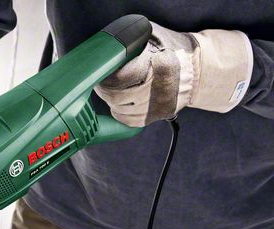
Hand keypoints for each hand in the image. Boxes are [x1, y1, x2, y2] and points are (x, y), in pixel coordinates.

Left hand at [96, 22, 251, 126]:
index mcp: (159, 66)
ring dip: (111, 101)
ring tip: (111, 91)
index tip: (101, 73)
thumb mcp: (153, 37)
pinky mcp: (159, 115)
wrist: (197, 68)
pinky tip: (120, 104)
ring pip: (121, 110)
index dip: (106, 77)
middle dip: (105, 90)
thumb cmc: (172, 49)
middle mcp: (160, 89)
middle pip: (117, 96)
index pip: (120, 78)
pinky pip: (130, 121)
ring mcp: (160, 104)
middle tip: (101, 83)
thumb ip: (132, 42)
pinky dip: (120, 113)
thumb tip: (109, 53)